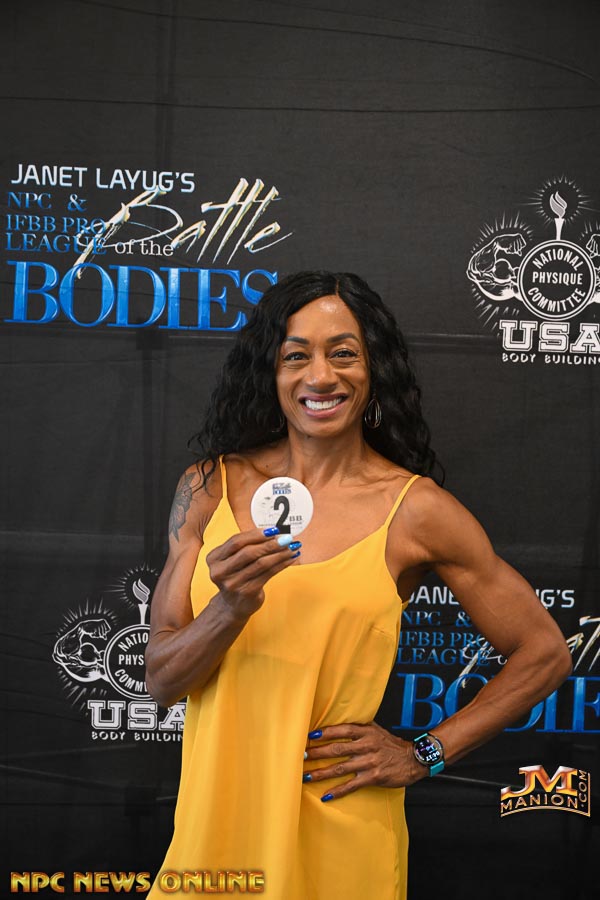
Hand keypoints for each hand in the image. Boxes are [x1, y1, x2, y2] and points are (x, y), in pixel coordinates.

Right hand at [207, 528, 299, 619]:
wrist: (232, 605)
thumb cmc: (236, 577)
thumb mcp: (232, 561)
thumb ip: (245, 546)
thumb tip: (274, 533)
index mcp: (214, 559)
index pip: (236, 542)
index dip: (255, 534)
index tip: (273, 530)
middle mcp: (220, 572)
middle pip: (248, 552)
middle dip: (270, 543)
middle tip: (286, 538)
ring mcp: (233, 583)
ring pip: (261, 563)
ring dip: (280, 553)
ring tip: (292, 547)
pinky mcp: (247, 592)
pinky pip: (268, 574)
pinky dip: (282, 564)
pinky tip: (290, 559)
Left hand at [303, 722, 425, 800]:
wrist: (412, 759)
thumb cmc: (390, 744)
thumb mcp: (376, 730)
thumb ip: (358, 728)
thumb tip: (336, 725)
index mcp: (366, 732)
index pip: (342, 730)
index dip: (326, 732)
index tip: (310, 736)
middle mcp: (366, 746)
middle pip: (337, 749)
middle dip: (318, 753)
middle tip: (302, 756)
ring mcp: (369, 762)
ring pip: (341, 768)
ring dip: (322, 773)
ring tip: (307, 776)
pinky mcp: (373, 777)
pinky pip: (352, 785)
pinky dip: (338, 791)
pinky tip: (325, 795)